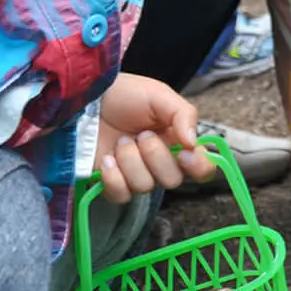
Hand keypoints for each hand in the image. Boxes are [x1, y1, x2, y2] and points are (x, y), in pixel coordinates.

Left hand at [93, 73, 216, 203]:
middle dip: (155, 156)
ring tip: (120, 140)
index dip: (199, 167)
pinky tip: (107, 159)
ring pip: (145, 186)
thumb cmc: (125, 94)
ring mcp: (136, 175)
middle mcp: (161, 162)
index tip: (184, 154)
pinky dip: (113, 177)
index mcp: (178, 141)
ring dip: (130, 160)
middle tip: (142, 135)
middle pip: (173, 180)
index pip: (202, 168)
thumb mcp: (159, 95)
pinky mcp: (113, 184)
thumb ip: (184, 114)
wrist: (87, 100)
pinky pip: (122, 195)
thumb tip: (193, 143)